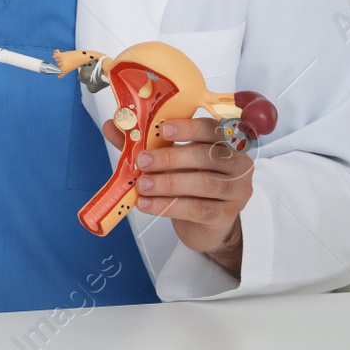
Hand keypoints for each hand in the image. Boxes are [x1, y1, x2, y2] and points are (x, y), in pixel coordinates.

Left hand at [102, 115, 252, 272]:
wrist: (205, 224)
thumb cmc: (189, 185)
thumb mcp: (168, 160)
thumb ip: (143, 142)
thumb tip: (112, 125)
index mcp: (225, 143)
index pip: (213, 129)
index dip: (189, 127)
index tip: (163, 129)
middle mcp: (237, 165)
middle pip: (207, 155)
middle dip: (170, 157)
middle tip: (143, 161)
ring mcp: (236, 191)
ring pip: (203, 183)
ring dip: (168, 183)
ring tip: (141, 186)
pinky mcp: (226, 215)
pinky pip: (197, 208)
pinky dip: (167, 205)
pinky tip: (146, 204)